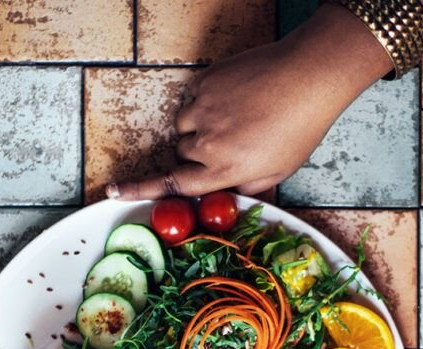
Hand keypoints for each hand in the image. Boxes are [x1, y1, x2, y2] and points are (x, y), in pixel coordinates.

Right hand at [107, 5, 393, 200]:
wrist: (308, 77)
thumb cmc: (300, 127)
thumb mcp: (278, 171)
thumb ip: (246, 187)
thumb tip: (228, 196)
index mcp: (225, 171)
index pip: (173, 186)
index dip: (140, 190)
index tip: (113, 191)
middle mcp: (208, 144)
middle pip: (182, 153)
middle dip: (198, 150)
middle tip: (230, 139)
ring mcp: (203, 110)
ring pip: (185, 124)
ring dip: (201, 124)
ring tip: (236, 115)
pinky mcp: (205, 83)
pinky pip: (194, 97)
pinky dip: (209, 99)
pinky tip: (238, 96)